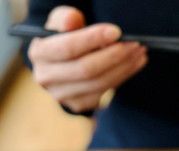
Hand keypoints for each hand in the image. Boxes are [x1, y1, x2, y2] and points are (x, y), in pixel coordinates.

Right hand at [27, 6, 147, 112]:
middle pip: (86, 70)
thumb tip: (71, 19)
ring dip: (124, 67)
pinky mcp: (78, 104)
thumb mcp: (60, 22)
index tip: (115, 32)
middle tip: (134, 44)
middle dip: (114, 56)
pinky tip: (134, 64)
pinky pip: (105, 92)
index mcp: (39, 54)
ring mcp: (62, 95)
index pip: (68, 48)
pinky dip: (123, 76)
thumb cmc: (63, 37)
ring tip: (139, 52)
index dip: (93, 39)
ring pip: (99, 83)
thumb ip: (65, 18)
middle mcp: (46, 78)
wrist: (60, 62)